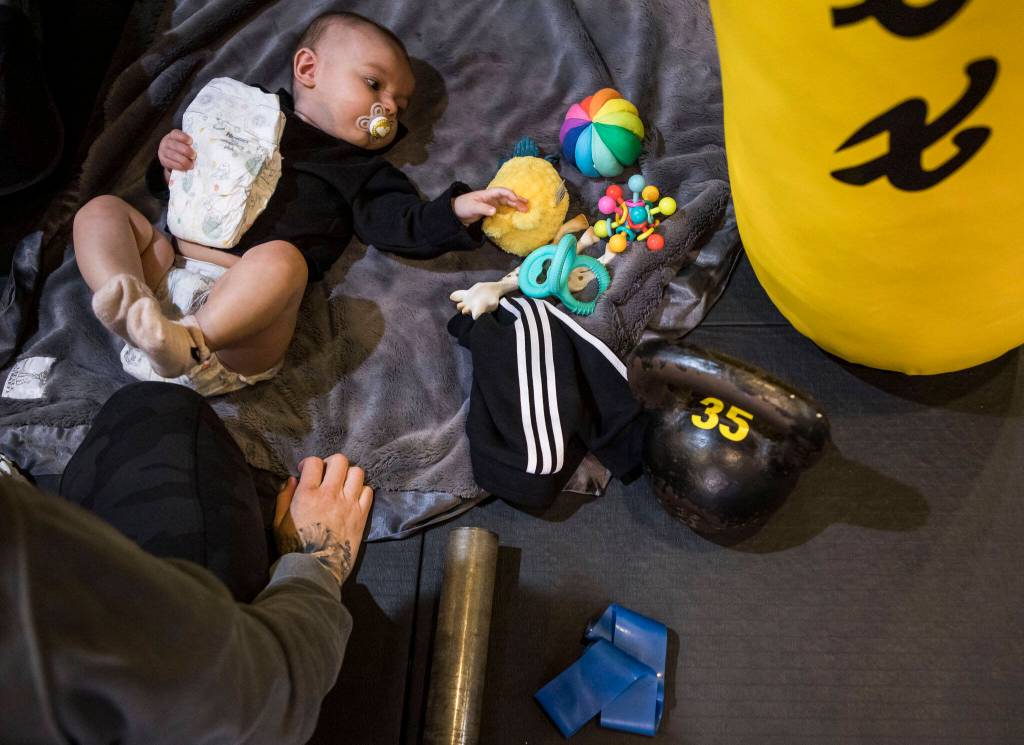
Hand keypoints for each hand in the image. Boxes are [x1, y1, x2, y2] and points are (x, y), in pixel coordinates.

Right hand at [158, 129, 195, 174]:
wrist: (172, 160)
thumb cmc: (183, 150)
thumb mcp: (185, 145)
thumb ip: (191, 145)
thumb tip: (202, 150)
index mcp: (173, 135)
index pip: (176, 134)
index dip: (183, 137)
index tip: (191, 141)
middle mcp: (166, 142)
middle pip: (175, 145)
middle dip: (186, 151)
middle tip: (194, 156)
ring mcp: (163, 151)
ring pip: (173, 155)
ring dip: (184, 161)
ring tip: (191, 165)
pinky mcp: (163, 160)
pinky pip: (170, 163)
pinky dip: (179, 166)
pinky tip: (185, 168)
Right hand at [273, 454, 373, 584]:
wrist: (315, 570)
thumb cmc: (293, 548)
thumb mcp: (278, 522)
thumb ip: (284, 497)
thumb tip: (292, 480)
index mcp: (307, 494)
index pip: (314, 462)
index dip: (309, 462)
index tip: (306, 471)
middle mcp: (330, 494)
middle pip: (340, 461)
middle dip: (332, 463)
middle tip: (327, 473)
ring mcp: (348, 504)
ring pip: (357, 473)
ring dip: (349, 475)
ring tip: (342, 484)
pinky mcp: (361, 516)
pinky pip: (368, 492)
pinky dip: (362, 491)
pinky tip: (353, 498)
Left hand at [452, 187, 528, 225]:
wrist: (456, 212)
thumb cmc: (463, 206)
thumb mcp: (472, 207)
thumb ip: (483, 209)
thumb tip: (494, 211)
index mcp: (488, 194)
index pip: (501, 191)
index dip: (510, 194)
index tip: (516, 200)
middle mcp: (492, 198)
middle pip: (507, 197)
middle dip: (517, 200)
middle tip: (526, 206)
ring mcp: (493, 204)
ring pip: (507, 203)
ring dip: (516, 205)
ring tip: (525, 209)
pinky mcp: (492, 210)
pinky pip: (504, 209)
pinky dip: (511, 211)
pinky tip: (517, 214)